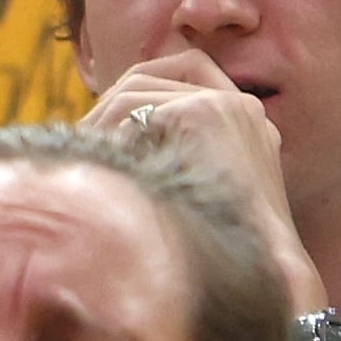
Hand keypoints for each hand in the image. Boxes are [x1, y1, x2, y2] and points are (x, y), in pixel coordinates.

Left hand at [82, 51, 327, 313]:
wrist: (265, 270)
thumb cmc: (228, 254)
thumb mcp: (206, 195)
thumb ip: (179, 160)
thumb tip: (110, 147)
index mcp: (247, 121)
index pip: (188, 69)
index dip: (139, 87)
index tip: (104, 122)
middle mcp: (240, 105)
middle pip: (152, 76)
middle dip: (107, 104)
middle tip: (76, 142)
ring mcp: (225, 103)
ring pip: (136, 92)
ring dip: (99, 124)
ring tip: (81, 160)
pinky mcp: (204, 112)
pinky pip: (135, 113)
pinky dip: (111, 140)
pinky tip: (102, 171)